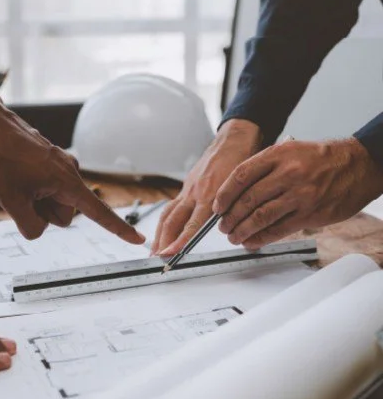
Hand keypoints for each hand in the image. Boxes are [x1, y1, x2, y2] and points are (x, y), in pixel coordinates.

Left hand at [0, 84, 144, 243]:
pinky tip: (14, 173)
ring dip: (34, 199)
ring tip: (14, 180)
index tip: (137, 240)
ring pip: (52, 200)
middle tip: (19, 194)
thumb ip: (30, 226)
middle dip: (42, 212)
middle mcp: (69, 172)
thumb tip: (38, 230)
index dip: (119, 229)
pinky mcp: (49, 161)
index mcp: (67, 183)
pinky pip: (44, 185)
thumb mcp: (11, 201)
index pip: (99, 213)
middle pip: (63, 214)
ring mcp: (59, 165)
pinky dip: (30, 186)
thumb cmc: (0, 157)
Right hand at [152, 119, 262, 254]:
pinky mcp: (186, 185)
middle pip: (171, 221)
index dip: (180, 241)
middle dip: (162, 241)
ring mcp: (187, 189)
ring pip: (168, 214)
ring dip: (160, 233)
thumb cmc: (239, 161)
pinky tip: (165, 229)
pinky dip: (166, 220)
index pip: (191, 224)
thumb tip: (230, 231)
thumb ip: (232, 210)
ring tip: (156, 249)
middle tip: (158, 257)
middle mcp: (193, 193)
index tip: (171, 253)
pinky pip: (172, 205)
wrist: (232, 141)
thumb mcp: (242, 188)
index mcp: (208, 195)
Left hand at [214, 138, 382, 249]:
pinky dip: (262, 238)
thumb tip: (238, 189)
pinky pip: (279, 229)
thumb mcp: (290, 150)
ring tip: (234, 236)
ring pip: (261, 216)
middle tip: (223, 225)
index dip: (225, 193)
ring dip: (243, 230)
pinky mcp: (310, 214)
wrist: (357, 166)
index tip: (217, 205)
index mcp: (279, 155)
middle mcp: (288, 174)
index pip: (241, 175)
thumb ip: (266, 166)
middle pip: (248, 199)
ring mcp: (299, 195)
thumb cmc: (322, 159)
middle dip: (231, 216)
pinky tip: (252, 241)